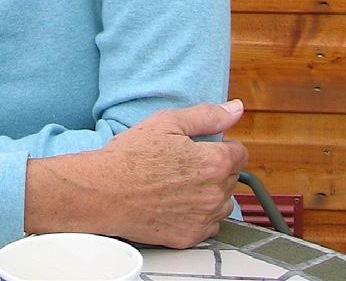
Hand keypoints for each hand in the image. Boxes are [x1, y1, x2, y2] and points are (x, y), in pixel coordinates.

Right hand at [25, 100, 247, 248]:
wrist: (105, 191)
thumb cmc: (131, 155)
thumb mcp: (168, 122)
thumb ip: (207, 116)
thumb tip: (236, 109)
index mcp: (214, 162)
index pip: (240, 154)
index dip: (222, 146)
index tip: (201, 147)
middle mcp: (215, 194)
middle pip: (231, 178)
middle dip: (214, 168)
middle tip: (182, 162)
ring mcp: (204, 219)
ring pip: (222, 203)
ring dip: (209, 193)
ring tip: (178, 183)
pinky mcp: (191, 237)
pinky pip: (208, 225)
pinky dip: (197, 214)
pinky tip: (174, 202)